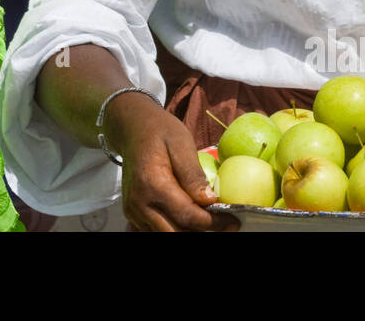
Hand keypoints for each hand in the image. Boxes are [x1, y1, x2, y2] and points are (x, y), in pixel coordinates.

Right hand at [105, 93, 238, 231]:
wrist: (131, 128)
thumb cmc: (160, 131)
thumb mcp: (181, 143)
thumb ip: (193, 174)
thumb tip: (210, 200)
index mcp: (152, 184)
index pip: (187, 215)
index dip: (213, 222)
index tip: (233, 220)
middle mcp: (139, 203)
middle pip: (176, 233)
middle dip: (202, 231)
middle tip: (224, 223)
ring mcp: (134, 210)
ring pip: (167, 235)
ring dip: (189, 230)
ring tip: (208, 218)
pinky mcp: (133, 213)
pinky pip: (157, 230)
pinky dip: (176, 227)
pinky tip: (190, 217)